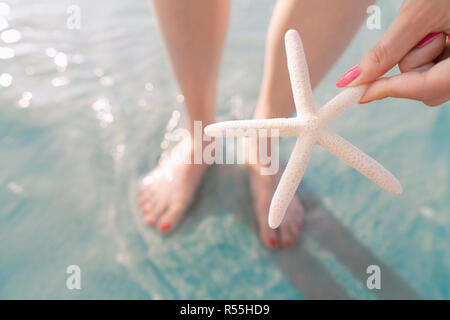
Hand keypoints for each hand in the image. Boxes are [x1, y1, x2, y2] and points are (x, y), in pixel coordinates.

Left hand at [335, 0, 449, 105]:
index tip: (357, 91)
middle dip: (414, 63)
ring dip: (421, 54)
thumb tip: (355, 80)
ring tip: (437, 23)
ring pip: (430, 78)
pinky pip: (436, 68)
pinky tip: (438, 29)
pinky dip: (428, 52)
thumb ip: (388, 50)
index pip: (425, 88)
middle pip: (427, 89)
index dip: (387, 90)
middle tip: (422, 32)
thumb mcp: (419, 12)